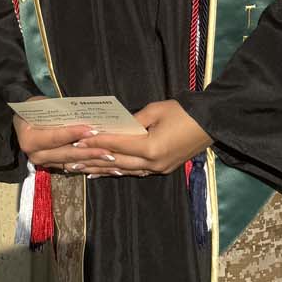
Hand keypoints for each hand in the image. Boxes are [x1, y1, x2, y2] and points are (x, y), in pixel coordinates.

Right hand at [13, 112, 117, 173]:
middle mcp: (36, 155)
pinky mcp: (54, 166)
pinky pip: (74, 167)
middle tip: (108, 151)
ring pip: (72, 163)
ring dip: (93, 162)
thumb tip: (84, 116)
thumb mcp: (44, 106)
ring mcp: (45, 163)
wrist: (25, 120)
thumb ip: (60, 113)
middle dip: (89, 152)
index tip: (92, 131)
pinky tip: (106, 168)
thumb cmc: (36, 108)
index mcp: (30, 139)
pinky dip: (90, 167)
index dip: (74, 134)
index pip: (55, 138)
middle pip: (66, 154)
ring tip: (112, 160)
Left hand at [67, 100, 210, 177]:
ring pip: (124, 170)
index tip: (76, 141)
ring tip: (81, 169)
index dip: (96, 142)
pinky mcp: (162, 169)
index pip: (117, 145)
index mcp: (151, 147)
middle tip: (69, 160)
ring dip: (102, 169)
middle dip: (92, 160)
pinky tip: (106, 172)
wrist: (211, 123)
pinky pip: (136, 172)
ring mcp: (158, 169)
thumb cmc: (183, 112)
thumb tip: (115, 127)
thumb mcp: (156, 110)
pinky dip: (119, 171)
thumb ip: (132, 121)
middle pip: (116, 162)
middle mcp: (153, 163)